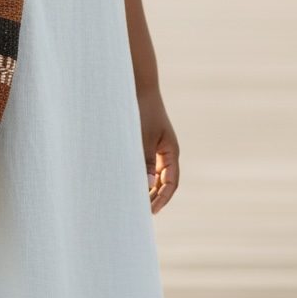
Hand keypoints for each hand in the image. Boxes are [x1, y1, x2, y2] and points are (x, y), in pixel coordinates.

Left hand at [138, 88, 178, 213]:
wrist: (137, 85)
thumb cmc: (141, 110)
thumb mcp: (142, 136)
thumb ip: (145, 160)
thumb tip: (147, 186)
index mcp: (171, 151)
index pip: (171, 182)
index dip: (162, 199)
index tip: (151, 211)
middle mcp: (165, 150)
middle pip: (162, 181)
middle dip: (153, 196)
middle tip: (138, 211)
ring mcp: (155, 145)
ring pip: (152, 173)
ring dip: (144, 185)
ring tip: (130, 199)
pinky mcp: (143, 140)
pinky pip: (143, 162)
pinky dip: (137, 172)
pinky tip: (124, 179)